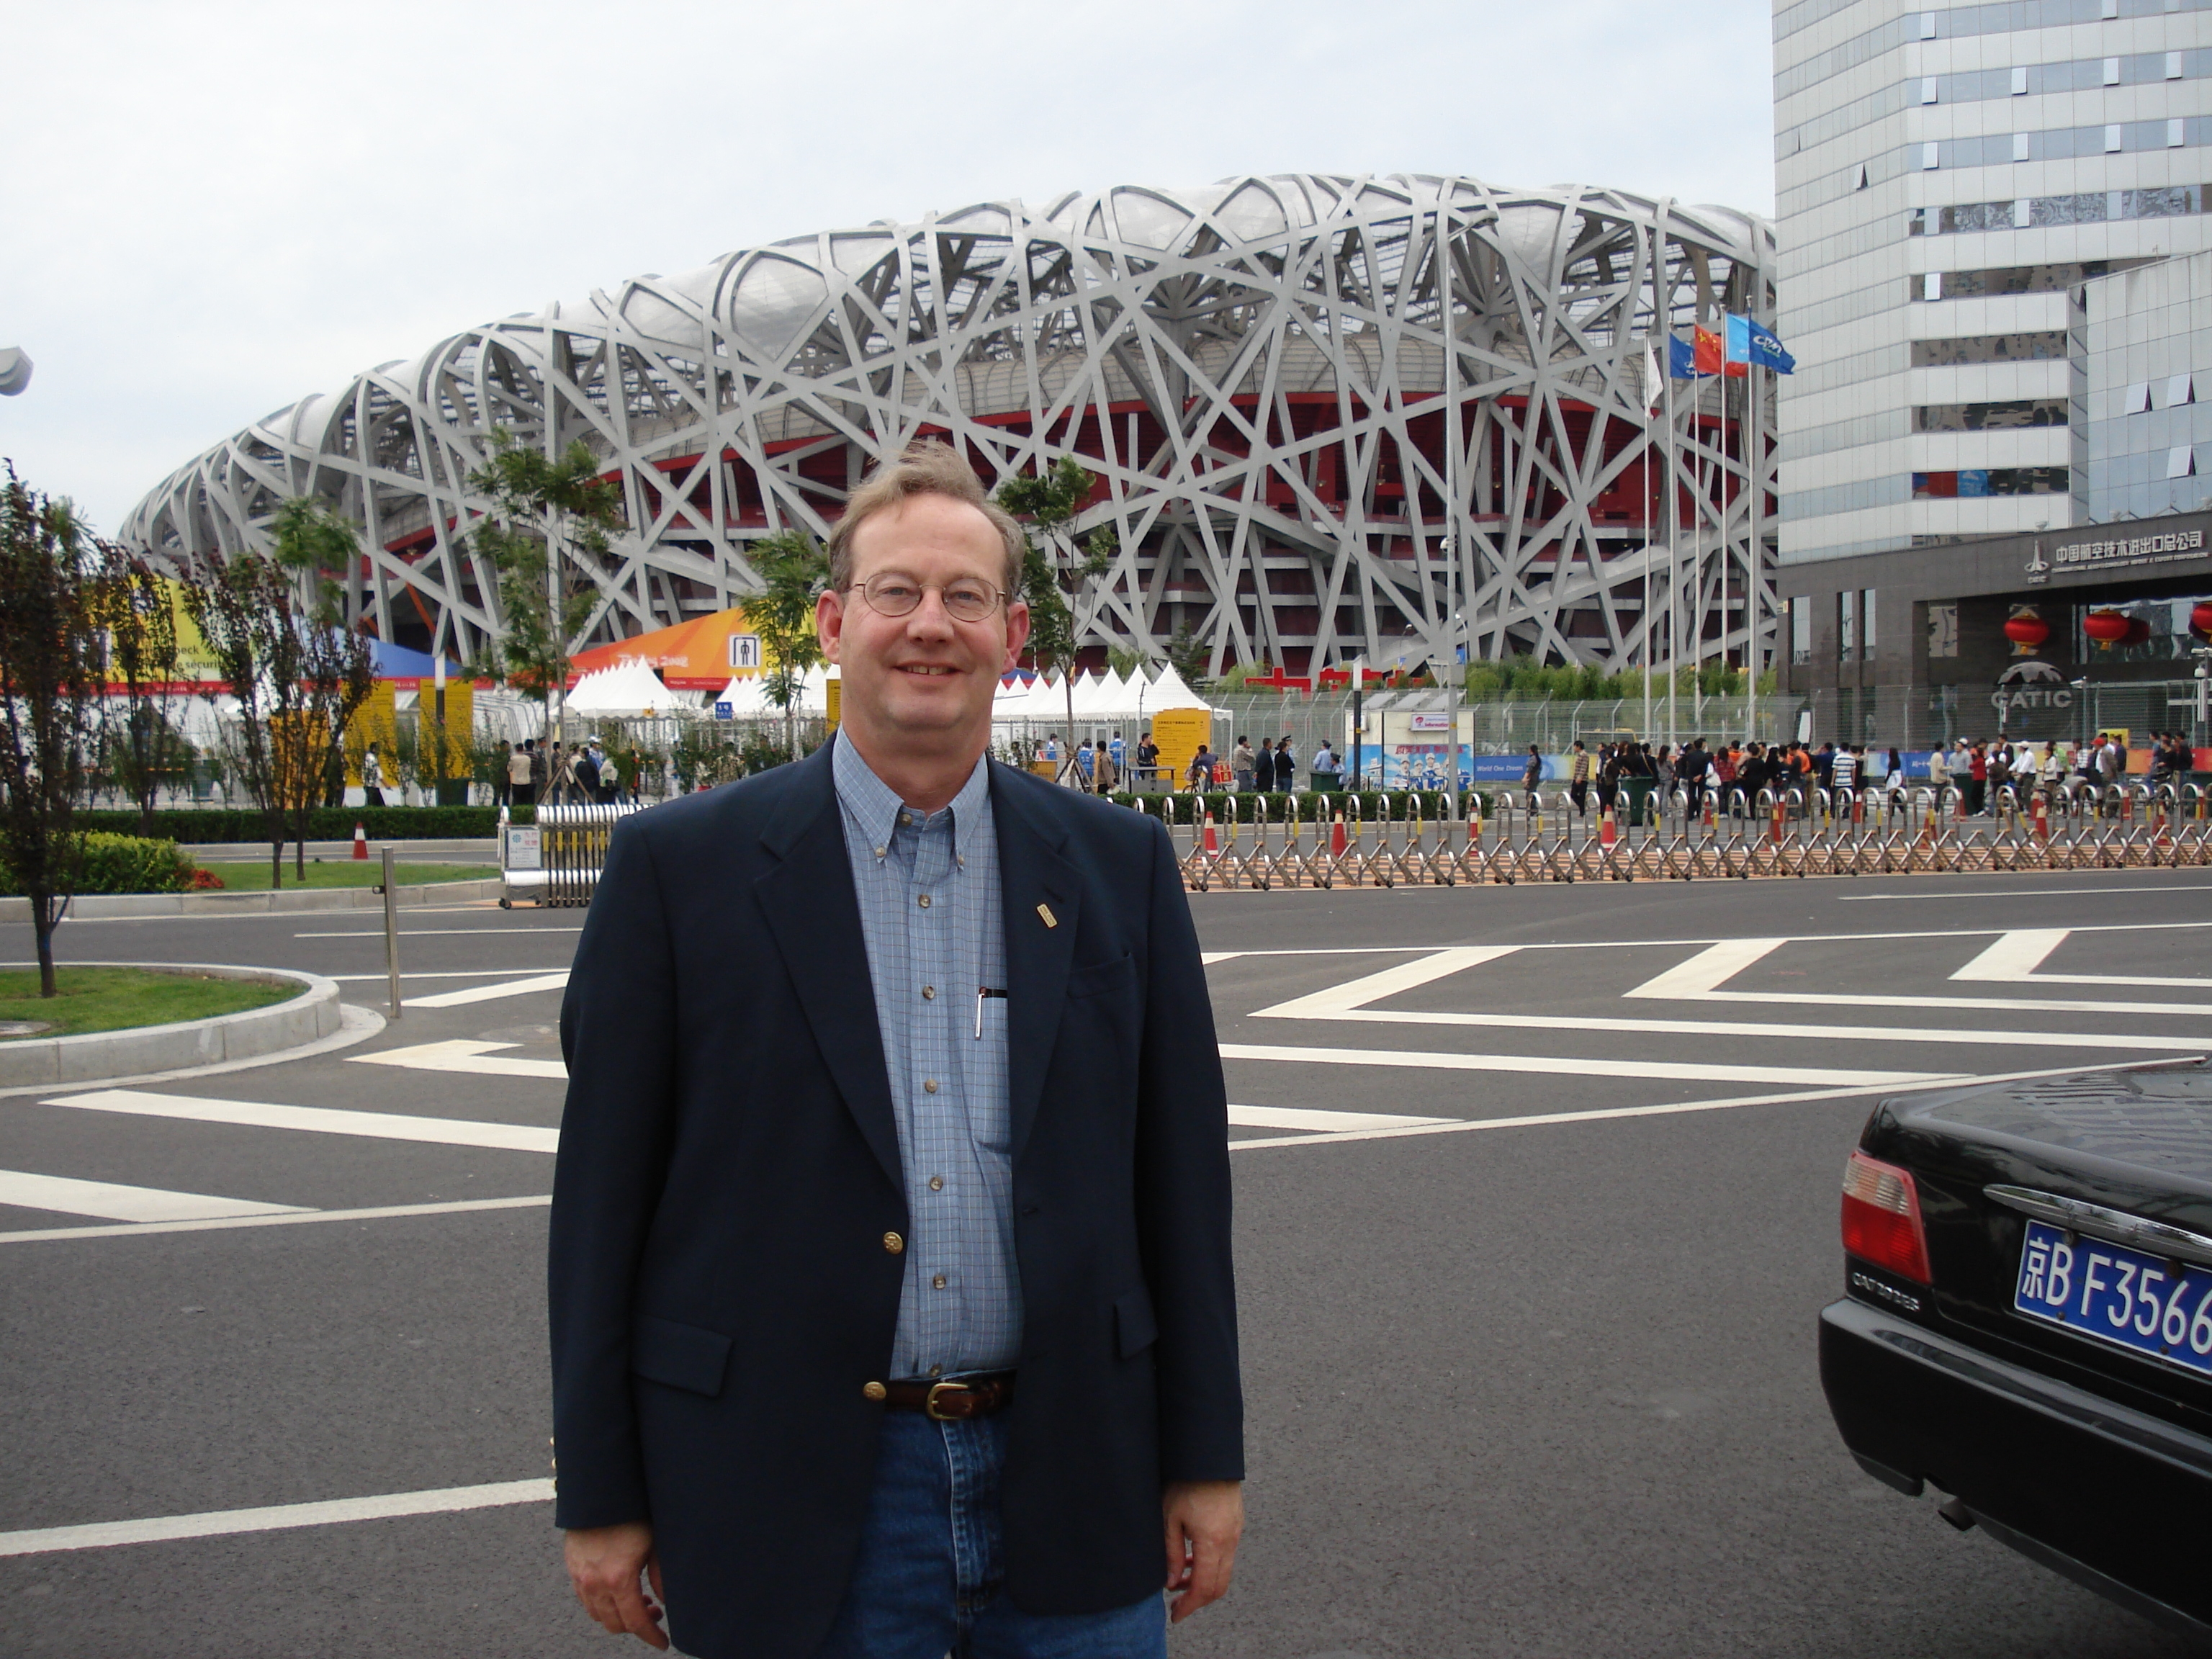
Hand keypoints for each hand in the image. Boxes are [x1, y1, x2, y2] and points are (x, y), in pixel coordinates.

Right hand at [564, 1522, 667, 1648]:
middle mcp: (596, 1583)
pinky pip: (585, 1600)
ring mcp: (580, 1577)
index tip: (662, 1642)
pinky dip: (601, 1604)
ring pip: (598, 1615)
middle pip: (615, 1624)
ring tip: (637, 1599)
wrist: (601, 1491)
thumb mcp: (655, 1543)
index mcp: (619, 1579)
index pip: (635, 1622)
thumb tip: (668, 1601)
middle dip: (636, 1625)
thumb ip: (661, 1577)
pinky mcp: (572, 1568)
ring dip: (618, 1615)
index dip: (651, 1636)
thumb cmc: (633, 1513)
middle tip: (654, 1612)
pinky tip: (617, 1590)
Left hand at [1162, 1479, 1242, 1622]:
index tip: (1175, 1615)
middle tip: (1176, 1605)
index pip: (1203, 1587)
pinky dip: (1209, 1566)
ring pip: (1223, 1572)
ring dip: (1202, 1582)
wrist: (1208, 1457)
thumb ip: (1171, 1553)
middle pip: (1218, 1586)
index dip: (1189, 1606)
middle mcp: (1229, 1542)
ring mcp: (1235, 1534)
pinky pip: (1226, 1556)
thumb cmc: (1186, 1483)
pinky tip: (1190, 1560)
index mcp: (1212, 1542)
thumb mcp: (1170, 1519)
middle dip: (1197, 1600)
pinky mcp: (1236, 1526)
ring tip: (1178, 1581)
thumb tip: (1171, 1582)